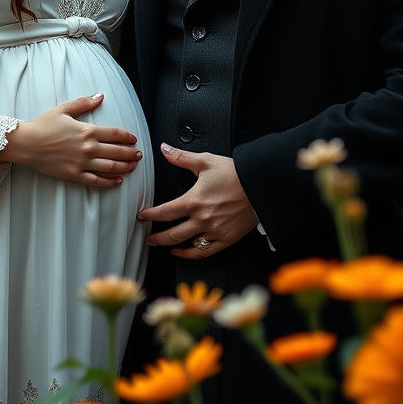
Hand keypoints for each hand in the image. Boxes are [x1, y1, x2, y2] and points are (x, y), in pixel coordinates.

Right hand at [0, 92, 141, 187]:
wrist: (27, 143)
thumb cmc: (43, 125)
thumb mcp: (64, 109)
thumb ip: (84, 103)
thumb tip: (101, 96)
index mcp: (87, 131)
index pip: (114, 134)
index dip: (127, 137)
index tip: (134, 139)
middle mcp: (88, 148)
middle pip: (116, 151)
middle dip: (130, 153)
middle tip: (139, 155)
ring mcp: (82, 163)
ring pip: (110, 167)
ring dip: (124, 167)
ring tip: (133, 167)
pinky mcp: (74, 175)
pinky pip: (95, 181)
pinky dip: (109, 182)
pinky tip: (117, 181)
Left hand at [138, 144, 257, 258]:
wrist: (259, 185)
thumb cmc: (235, 173)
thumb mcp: (205, 161)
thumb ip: (181, 157)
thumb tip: (165, 149)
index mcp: (194, 201)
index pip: (164, 212)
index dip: (150, 215)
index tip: (142, 216)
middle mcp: (202, 219)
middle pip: (172, 234)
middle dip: (156, 238)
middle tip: (148, 238)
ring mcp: (214, 231)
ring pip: (187, 246)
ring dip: (172, 246)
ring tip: (164, 245)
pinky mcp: (227, 239)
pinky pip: (205, 252)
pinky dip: (192, 254)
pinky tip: (185, 251)